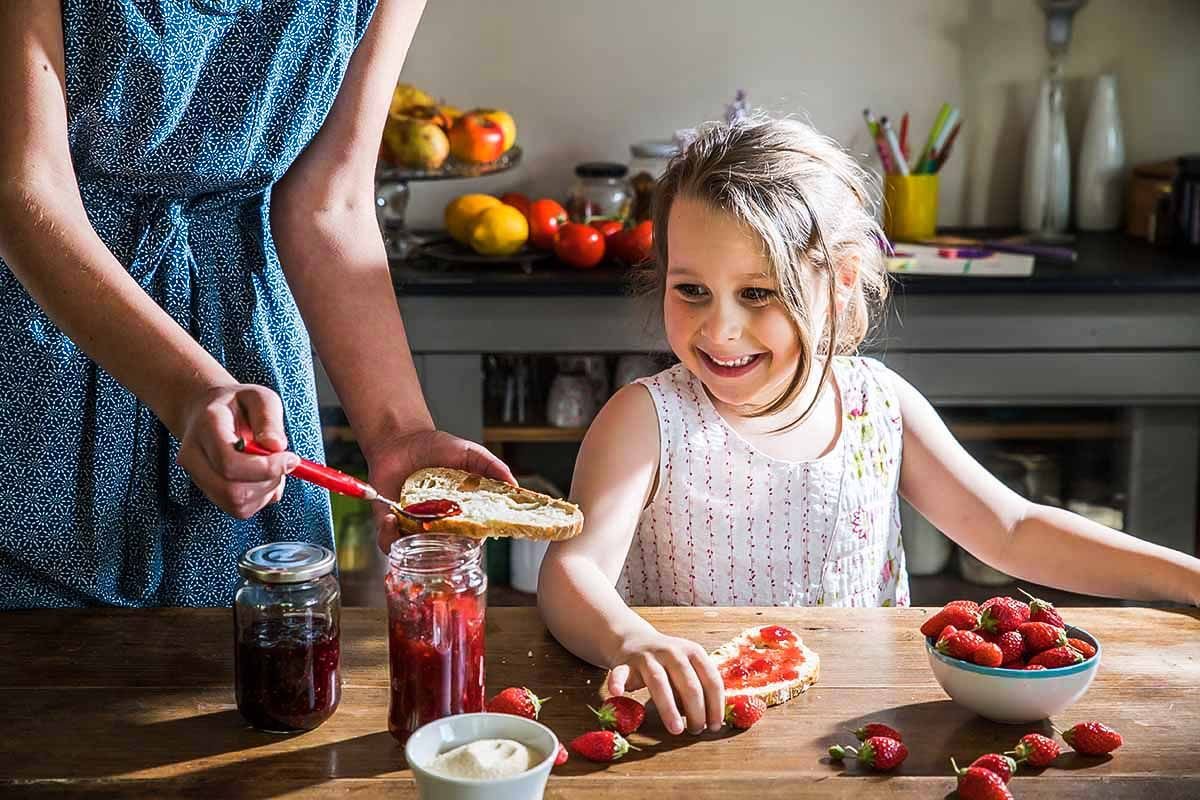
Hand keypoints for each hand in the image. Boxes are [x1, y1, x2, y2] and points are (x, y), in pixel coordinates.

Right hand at [176, 384, 298, 518]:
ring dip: (266, 491)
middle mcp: (194, 456)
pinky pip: (238, 509)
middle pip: (232, 491)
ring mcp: (198, 478)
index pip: (230, 463)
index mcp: (206, 427)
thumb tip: (277, 446)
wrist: (207, 412)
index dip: (266, 468)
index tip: (291, 458)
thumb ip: (269, 418)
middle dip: (269, 482)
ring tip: (272, 467)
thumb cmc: (237, 405)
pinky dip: (260, 498)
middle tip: (284, 463)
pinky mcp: (209, 492)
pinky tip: (262, 477)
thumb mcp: (259, 397)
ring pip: (236, 505)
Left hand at [366, 428, 515, 553]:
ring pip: (416, 552)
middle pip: (444, 550)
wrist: (401, 438)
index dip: (473, 540)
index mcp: (459, 513)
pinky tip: (391, 518)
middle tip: (440, 535)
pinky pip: (388, 541)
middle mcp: (438, 523)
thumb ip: (492, 467)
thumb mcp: (469, 452)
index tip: (471, 536)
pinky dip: (388, 536)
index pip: (471, 536)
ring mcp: (413, 525)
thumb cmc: (435, 447)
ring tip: (414, 526)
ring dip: (413, 548)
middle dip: (442, 552)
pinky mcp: (390, 522)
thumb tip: (513, 484)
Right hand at [608, 630, 724, 735]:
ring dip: (668, 708)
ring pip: (659, 682)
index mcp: (693, 652)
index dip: (715, 704)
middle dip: (696, 710)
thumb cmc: (667, 662)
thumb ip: (699, 686)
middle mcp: (672, 651)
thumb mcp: (689, 666)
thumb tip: (713, 721)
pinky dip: (617, 682)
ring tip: (676, 728)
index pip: (710, 679)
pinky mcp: (625, 664)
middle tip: (696, 731)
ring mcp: (647, 657)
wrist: (635, 640)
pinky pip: (620, 673)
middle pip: (688, 683)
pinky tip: (617, 693)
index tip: (716, 726)